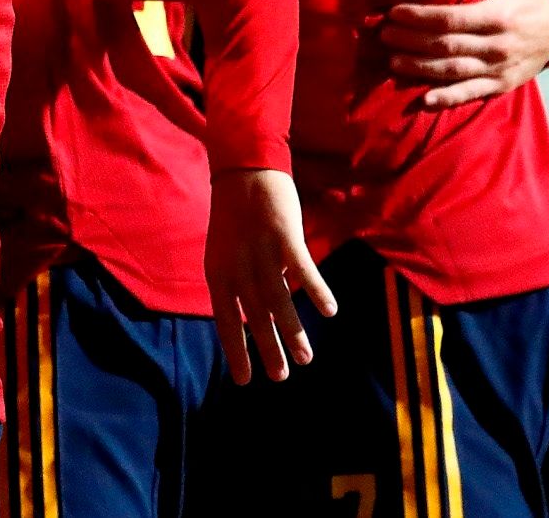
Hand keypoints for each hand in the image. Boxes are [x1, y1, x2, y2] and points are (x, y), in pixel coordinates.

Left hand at [206, 168, 334, 384]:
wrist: (243, 168)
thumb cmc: (237, 213)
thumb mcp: (227, 250)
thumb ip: (242, 281)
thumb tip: (263, 313)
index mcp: (218, 271)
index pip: (226, 320)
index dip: (236, 351)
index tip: (246, 381)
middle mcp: (237, 265)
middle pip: (255, 316)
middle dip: (268, 349)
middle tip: (282, 376)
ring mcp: (260, 250)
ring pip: (278, 300)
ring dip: (293, 331)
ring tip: (307, 358)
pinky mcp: (284, 234)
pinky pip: (302, 269)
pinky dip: (316, 290)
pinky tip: (330, 311)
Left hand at [382, 0, 548, 108]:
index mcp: (501, 16)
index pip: (452, 19)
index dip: (420, 17)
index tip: (395, 12)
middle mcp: (499, 46)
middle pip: (446, 46)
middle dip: (411, 41)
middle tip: (384, 35)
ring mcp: (499, 69)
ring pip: (453, 71)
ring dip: (419, 68)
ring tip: (392, 61)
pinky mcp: (501, 85)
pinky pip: (470, 93)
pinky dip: (447, 99)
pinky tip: (424, 101)